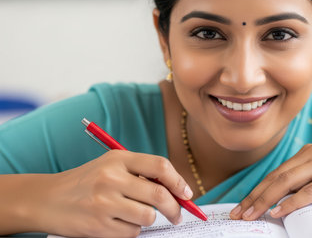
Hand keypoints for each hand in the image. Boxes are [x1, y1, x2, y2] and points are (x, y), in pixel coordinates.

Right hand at [35, 150, 192, 236]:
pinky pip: (132, 233)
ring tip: (132, 215)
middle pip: (159, 194)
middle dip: (174, 208)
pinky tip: (116, 223)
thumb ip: (141, 173)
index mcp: (117, 159)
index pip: (159, 166)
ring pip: (148, 217)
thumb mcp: (110, 166)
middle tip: (177, 215)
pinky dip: (131, 231)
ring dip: (147, 220)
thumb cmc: (86, 182)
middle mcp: (111, 178)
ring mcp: (104, 203)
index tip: (187, 194)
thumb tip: (177, 191)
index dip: (178, 181)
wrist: (47, 199)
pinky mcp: (99, 226)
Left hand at [230, 143, 311, 220]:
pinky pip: (310, 190)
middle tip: (238, 214)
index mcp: (309, 152)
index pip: (276, 174)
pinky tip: (278, 211)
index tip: (242, 207)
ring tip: (251, 216)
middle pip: (276, 178)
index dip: (256, 191)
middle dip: (254, 197)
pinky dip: (292, 202)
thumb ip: (307, 186)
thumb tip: (281, 204)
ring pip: (287, 182)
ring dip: (265, 200)